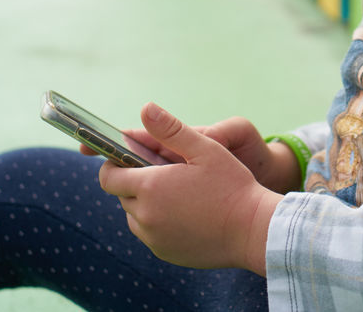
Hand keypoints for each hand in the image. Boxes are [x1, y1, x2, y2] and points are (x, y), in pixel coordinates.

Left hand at [97, 103, 281, 273]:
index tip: (129, 159)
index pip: (108, 177)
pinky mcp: (165, 253)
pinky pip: (150, 235)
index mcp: (150, 186)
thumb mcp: (205, 148)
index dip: (113, 165)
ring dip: (145, 204)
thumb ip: (171, 129)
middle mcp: (145, 216)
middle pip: (122, 196)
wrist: (253, 230)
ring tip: (175, 194)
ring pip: (135, 217)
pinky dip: (158, 223)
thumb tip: (145, 108)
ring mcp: (154, 238)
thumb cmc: (232, 185)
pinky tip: (184, 214)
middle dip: (135, 182)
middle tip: (163, 173)